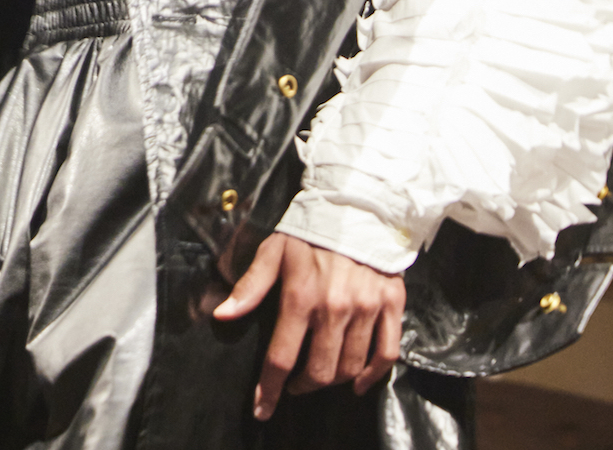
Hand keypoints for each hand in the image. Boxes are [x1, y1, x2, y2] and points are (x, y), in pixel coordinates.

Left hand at [213, 232, 404, 421]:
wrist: (357, 204)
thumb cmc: (310, 230)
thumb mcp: (274, 250)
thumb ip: (250, 286)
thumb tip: (221, 314)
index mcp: (301, 296)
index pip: (281, 357)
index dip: (270, 389)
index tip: (263, 408)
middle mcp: (335, 307)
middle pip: (319, 372)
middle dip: (302, 386)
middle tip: (295, 383)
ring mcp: (366, 308)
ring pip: (349, 367)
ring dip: (333, 380)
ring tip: (321, 375)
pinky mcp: (391, 304)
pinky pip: (386, 354)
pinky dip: (373, 375)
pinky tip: (358, 381)